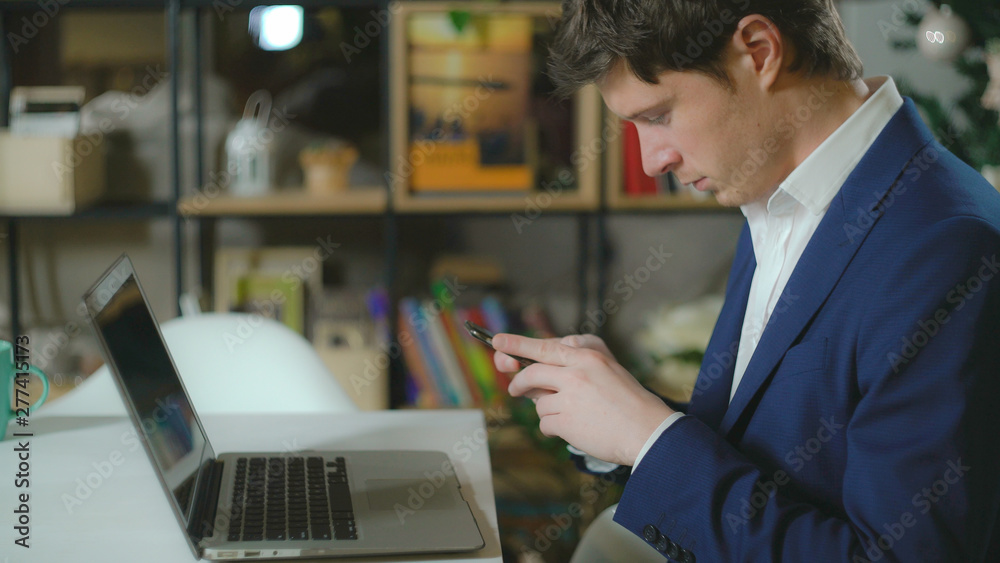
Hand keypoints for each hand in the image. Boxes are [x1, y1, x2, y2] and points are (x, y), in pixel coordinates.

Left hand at [492, 333, 674, 465]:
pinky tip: (576, 429)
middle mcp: (576, 372)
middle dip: (518, 383)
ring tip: (576, 416)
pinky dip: (554, 429)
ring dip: (549, 411)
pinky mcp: (566, 420)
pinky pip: (545, 423)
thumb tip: (535, 369)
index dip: (517, 344)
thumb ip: (574, 363)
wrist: (648, 431)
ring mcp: (570, 396)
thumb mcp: (606, 368)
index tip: (498, 341)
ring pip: (538, 402)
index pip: (544, 346)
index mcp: (586, 356)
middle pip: (531, 374)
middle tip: (514, 390)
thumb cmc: (628, 401)